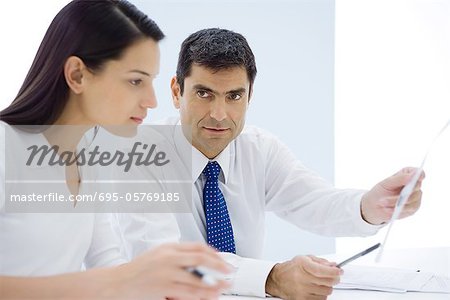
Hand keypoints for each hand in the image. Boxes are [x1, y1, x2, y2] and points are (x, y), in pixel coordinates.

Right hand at [114, 243, 229, 299]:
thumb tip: (198, 260)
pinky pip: (187, 292)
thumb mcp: (157, 256)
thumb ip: (176, 256)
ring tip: (224, 286)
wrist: (116, 283)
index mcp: (168, 247)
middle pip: (201, 258)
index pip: (197, 246)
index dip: (214, 253)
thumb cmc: (137, 272)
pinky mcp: (163, 287)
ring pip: (197, 278)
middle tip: (229, 271)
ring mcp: (166, 272)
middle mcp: (168, 257)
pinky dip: (201, 294)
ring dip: (214, 283)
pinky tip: (209, 295)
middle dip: (219, 265)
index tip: (223, 259)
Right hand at [265, 255, 341, 299]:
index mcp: (302, 265)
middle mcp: (302, 278)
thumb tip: (333, 265)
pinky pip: (321, 299)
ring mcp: (302, 290)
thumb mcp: (305, 259)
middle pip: (327, 282)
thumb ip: (320, 261)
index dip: (334, 271)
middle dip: (334, 279)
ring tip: (322, 282)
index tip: (339, 271)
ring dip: (327, 287)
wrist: (278, 279)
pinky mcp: (302, 299)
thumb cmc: (292, 268)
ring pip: (326, 291)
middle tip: (334, 276)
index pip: (322, 270)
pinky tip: (317, 289)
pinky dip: (322, 294)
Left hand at [361, 167, 424, 224]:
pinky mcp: (413, 208)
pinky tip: (388, 209)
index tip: (418, 176)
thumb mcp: (386, 183)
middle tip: (398, 193)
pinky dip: (399, 208)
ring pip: (412, 198)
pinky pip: (410, 208)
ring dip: (397, 201)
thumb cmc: (380, 192)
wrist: (375, 207)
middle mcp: (414, 185)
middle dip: (406, 190)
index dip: (419, 174)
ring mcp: (415, 197)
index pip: (417, 172)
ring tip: (383, 202)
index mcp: (407, 175)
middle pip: (417, 186)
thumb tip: (413, 175)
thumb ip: (399, 178)